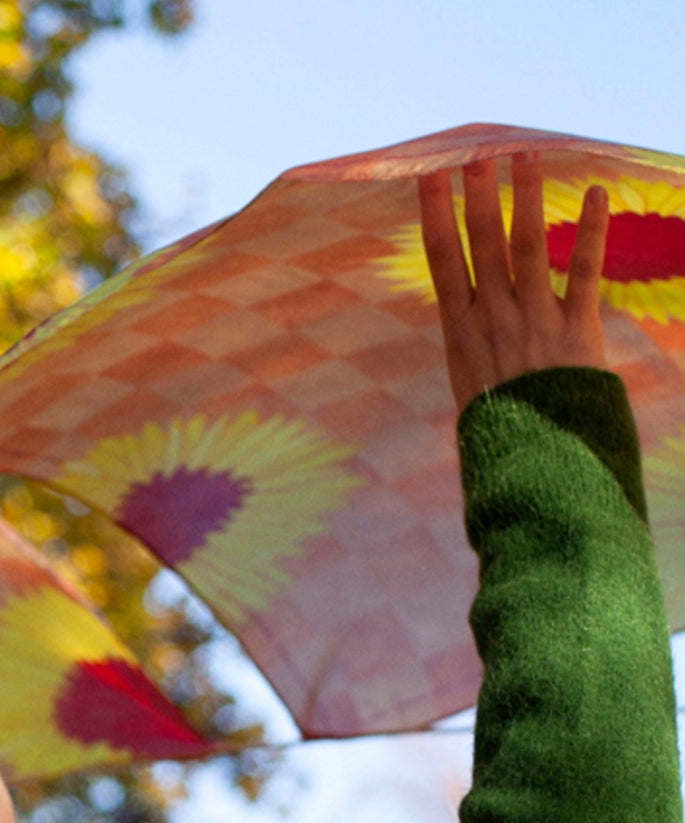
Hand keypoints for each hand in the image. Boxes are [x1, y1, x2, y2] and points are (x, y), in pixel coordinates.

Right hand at [418, 152, 610, 413]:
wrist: (533, 463)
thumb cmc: (499, 433)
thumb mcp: (470, 389)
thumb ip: (473, 347)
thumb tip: (468, 319)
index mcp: (461, 334)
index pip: (442, 262)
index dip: (435, 215)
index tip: (430, 178)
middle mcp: (494, 320)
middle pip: (483, 245)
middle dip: (478, 196)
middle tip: (476, 153)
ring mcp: (535, 321)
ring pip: (528, 247)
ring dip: (527, 198)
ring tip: (526, 156)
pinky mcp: (576, 329)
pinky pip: (585, 272)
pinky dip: (591, 232)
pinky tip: (597, 194)